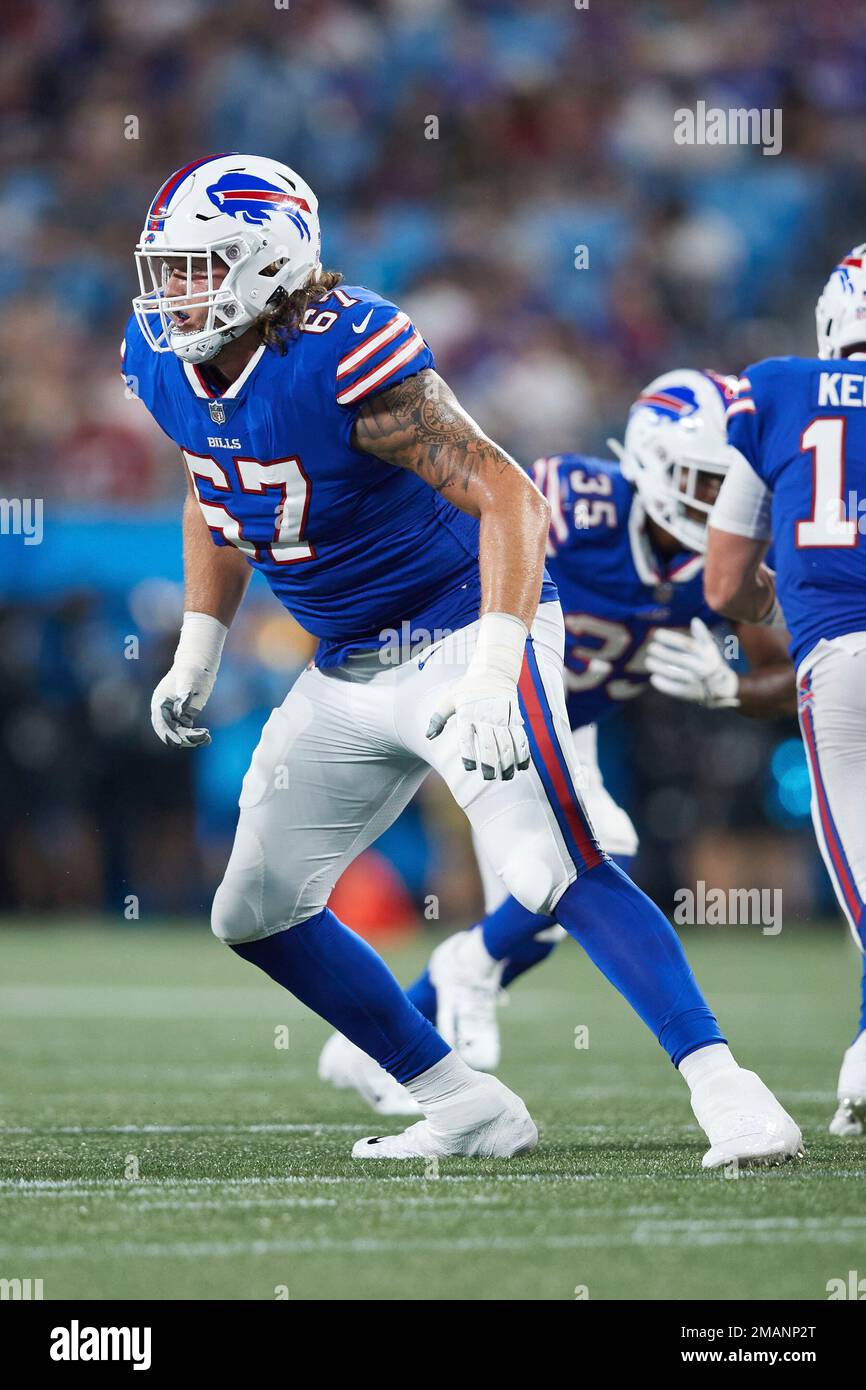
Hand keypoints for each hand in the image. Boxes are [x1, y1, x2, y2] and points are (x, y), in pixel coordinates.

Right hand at [150, 611, 226, 748]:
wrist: (199, 666)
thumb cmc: (192, 671)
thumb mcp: (188, 682)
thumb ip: (184, 696)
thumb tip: (180, 712)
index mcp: (160, 702)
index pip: (161, 723)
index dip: (168, 734)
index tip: (178, 742)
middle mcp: (165, 710)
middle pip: (170, 731)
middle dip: (182, 738)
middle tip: (197, 740)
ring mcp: (174, 714)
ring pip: (179, 733)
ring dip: (191, 738)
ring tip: (206, 737)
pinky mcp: (184, 715)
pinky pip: (187, 730)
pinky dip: (196, 735)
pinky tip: (207, 738)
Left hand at [427, 672, 529, 779]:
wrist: (494, 671)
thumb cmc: (467, 689)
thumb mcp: (449, 699)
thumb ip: (438, 718)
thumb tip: (429, 736)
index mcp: (467, 714)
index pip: (467, 737)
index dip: (469, 754)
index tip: (469, 768)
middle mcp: (486, 716)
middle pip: (490, 744)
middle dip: (491, 764)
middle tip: (489, 777)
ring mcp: (502, 717)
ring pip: (508, 743)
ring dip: (509, 762)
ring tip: (507, 777)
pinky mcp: (515, 717)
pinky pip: (521, 737)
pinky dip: (523, 753)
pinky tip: (522, 766)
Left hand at [645, 617, 739, 708]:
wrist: (722, 689)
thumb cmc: (711, 663)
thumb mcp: (710, 648)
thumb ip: (702, 635)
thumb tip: (695, 620)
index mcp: (705, 654)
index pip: (687, 644)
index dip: (671, 638)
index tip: (657, 634)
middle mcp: (701, 668)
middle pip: (680, 659)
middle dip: (663, 653)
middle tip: (651, 648)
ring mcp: (696, 682)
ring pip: (675, 674)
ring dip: (660, 667)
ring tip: (648, 661)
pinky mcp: (690, 694)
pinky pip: (675, 689)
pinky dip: (664, 684)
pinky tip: (653, 678)